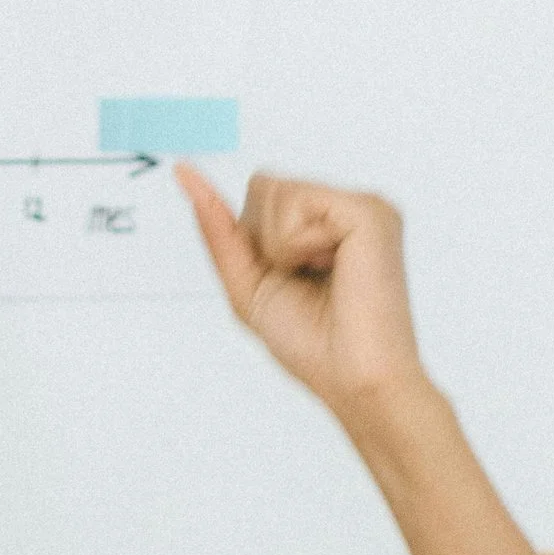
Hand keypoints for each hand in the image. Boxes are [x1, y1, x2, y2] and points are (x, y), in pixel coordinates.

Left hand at [175, 164, 422, 424]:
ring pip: (275, 189)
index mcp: (324, 224)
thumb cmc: (312, 344)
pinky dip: (296, 245)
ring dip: (279, 245)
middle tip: (304, 281)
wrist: (353, 380)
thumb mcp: (246, 281)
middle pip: (263, 184)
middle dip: (264, 241)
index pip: (260, 193)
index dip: (255, 242)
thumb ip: (217, 226)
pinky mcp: (369, 210)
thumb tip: (184, 174)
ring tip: (318, 276)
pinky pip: (297, 201)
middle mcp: (345, 209)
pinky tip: (331, 268)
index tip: (287, 278)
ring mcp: (361, 206)